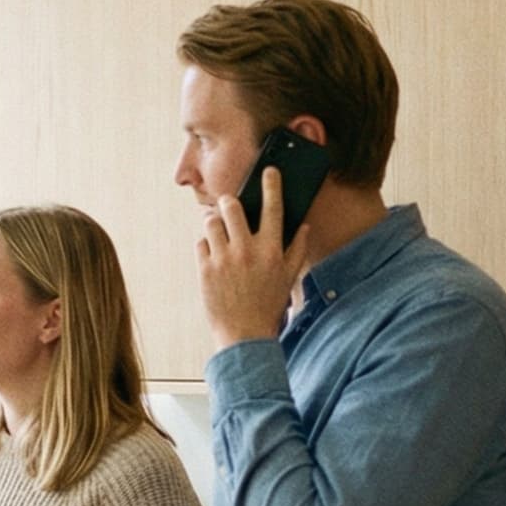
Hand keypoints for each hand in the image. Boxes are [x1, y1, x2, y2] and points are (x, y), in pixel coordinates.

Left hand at [197, 157, 318, 347]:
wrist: (244, 334)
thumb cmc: (268, 305)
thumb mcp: (288, 278)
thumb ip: (297, 250)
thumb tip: (305, 226)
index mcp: (271, 250)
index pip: (274, 208)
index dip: (272, 185)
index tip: (269, 171)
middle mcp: (247, 251)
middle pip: (232, 206)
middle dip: (229, 202)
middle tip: (230, 207)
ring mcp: (224, 259)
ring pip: (211, 221)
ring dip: (215, 222)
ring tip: (220, 232)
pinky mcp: (205, 270)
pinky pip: (200, 242)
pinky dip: (206, 245)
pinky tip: (213, 255)